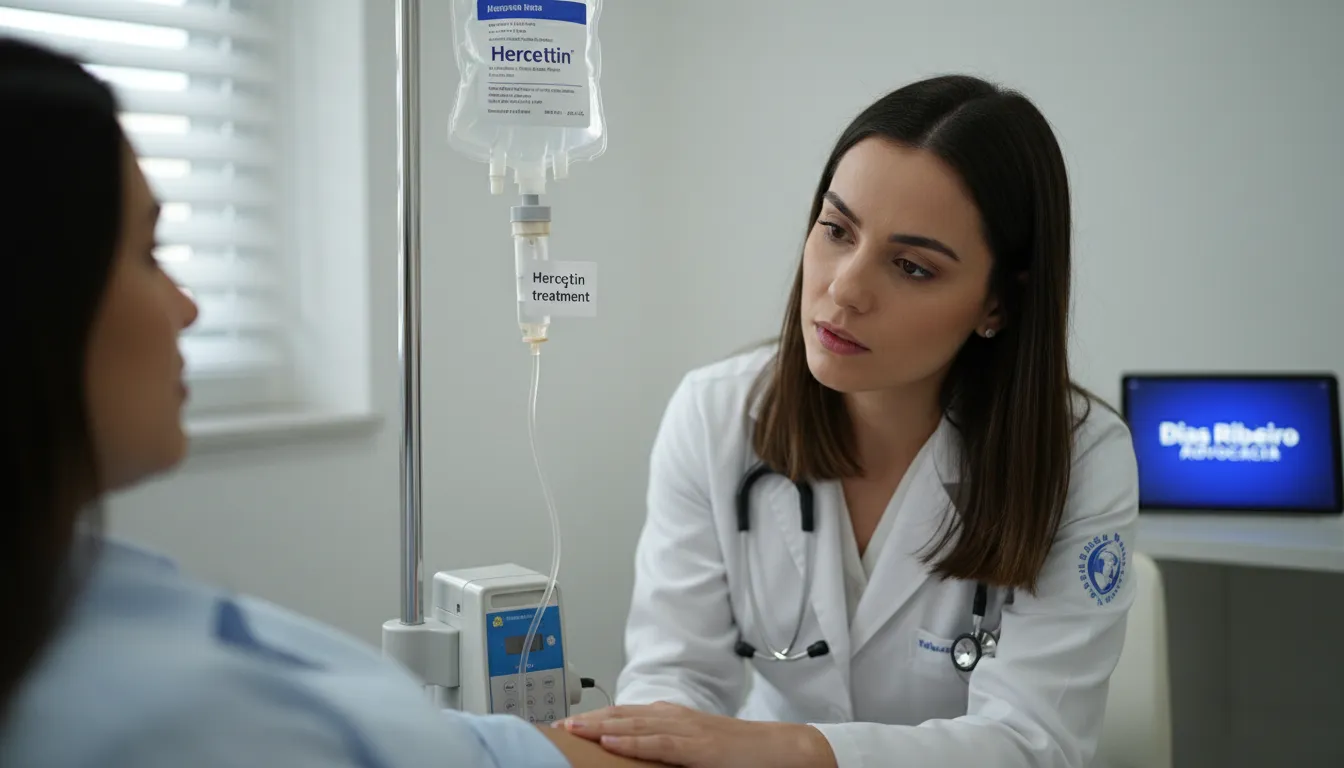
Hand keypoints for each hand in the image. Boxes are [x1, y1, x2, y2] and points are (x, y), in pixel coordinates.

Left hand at [553, 702, 836, 767]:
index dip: (595, 718)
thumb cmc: (740, 755)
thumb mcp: (696, 751)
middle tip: (556, 726)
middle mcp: (675, 718)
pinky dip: (632, 741)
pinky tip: (611, 741)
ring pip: (634, 725)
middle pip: (622, 714)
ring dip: (600, 726)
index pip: (626, 715)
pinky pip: (659, 743)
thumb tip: (637, 758)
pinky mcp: (698, 747)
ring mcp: (687, 730)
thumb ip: (668, 752)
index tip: (568, 724)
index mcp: (673, 718)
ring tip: (572, 729)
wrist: (781, 749)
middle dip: (588, 719)